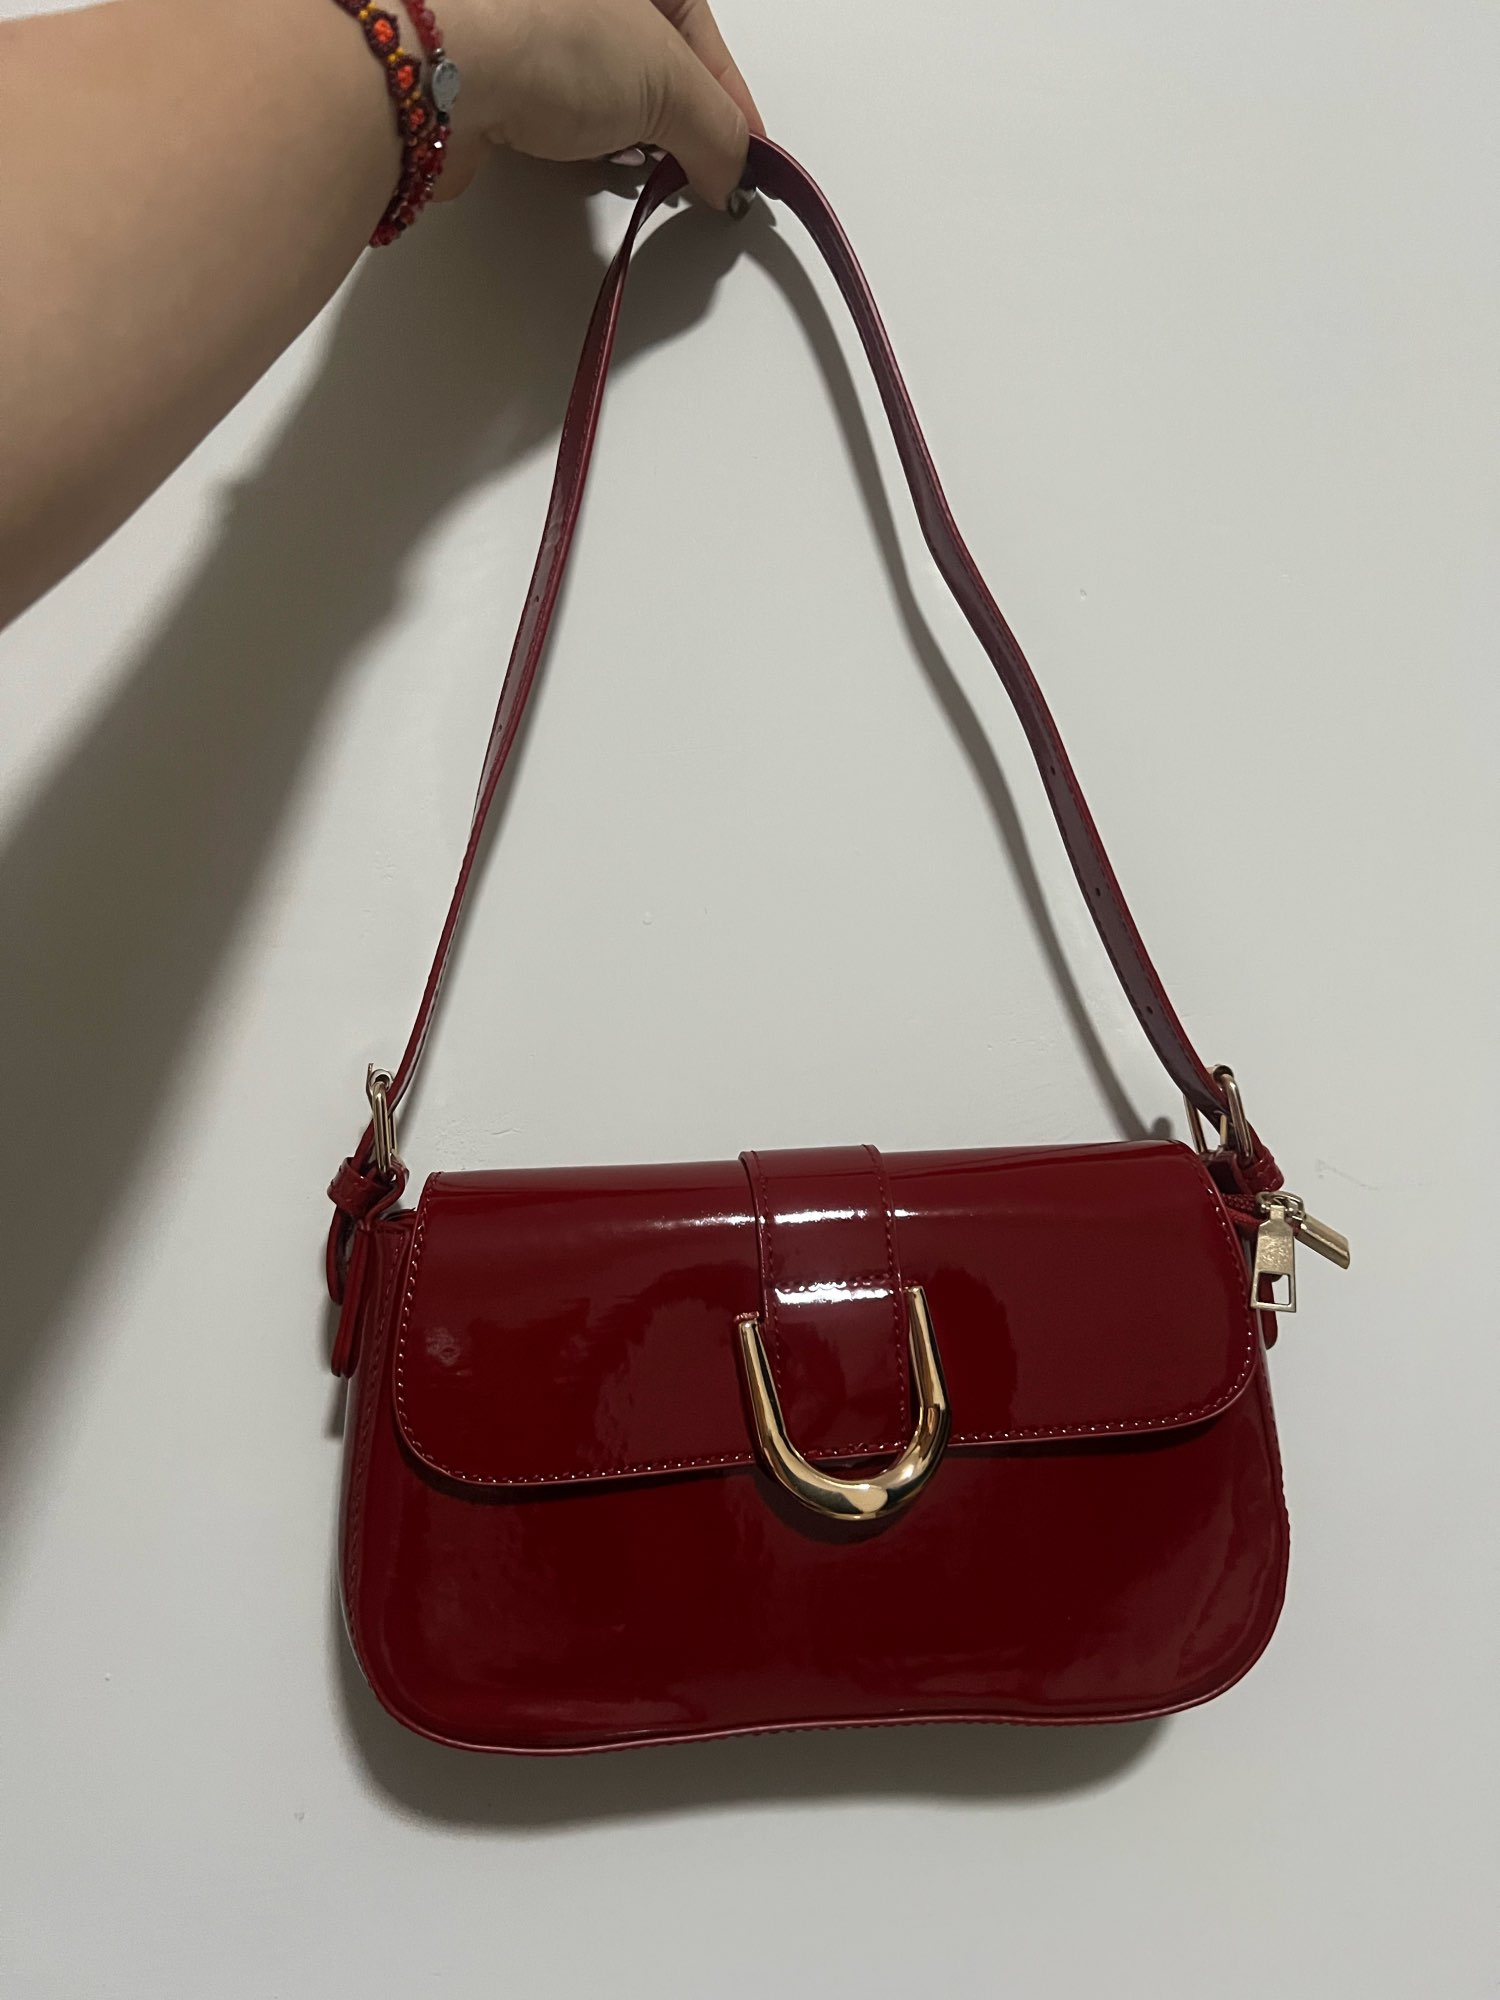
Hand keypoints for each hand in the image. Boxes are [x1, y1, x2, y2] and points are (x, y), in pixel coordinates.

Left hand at [436, 0, 763, 207]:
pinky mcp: (488, 68)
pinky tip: (578, 161)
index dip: (728, 95)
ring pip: (595, 83)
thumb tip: (730, 167)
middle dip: (672, 114)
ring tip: (629, 161)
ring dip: (619, 131)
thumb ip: (716, 129)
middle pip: (647, 53)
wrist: (439, 66)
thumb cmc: (544, 32)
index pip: (697, 26)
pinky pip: (547, 108)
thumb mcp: (668, 82)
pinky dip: (571, 142)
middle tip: (692, 164)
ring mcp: (525, 21)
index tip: (744, 153)